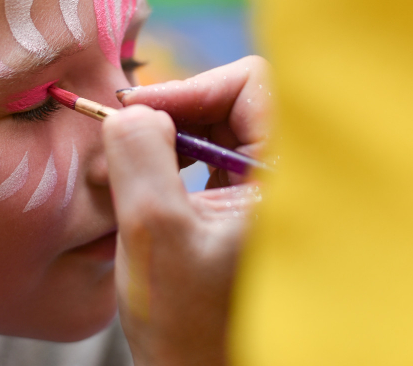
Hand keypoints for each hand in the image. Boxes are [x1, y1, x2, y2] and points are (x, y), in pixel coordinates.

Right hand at [104, 56, 271, 365]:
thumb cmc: (188, 327)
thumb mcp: (153, 233)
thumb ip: (140, 156)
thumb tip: (134, 108)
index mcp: (289, 180)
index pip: (252, 85)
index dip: (191, 88)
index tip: (138, 113)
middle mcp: (288, 181)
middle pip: (233, 103)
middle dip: (172, 113)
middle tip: (123, 133)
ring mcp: (268, 196)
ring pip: (218, 129)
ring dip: (167, 138)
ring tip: (125, 167)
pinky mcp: (245, 210)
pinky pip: (212, 159)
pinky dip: (173, 162)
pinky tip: (144, 186)